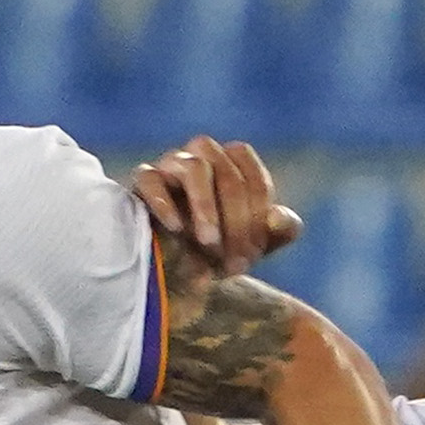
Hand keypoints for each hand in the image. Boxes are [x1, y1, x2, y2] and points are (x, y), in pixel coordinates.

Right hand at [130, 136, 298, 276]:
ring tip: (209, 243)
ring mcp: (171, 163)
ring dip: (205, 208)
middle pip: (228, 174)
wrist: (174, 271)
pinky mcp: (142, 181)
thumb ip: (281, 231)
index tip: (253, 256)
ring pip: (194, 168)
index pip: (254, 179)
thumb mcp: (256, 246)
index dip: (258, 219)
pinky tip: (176, 229)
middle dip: (235, 222)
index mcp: (235, 161)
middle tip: (234, 263)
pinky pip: (150, 179)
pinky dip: (164, 203)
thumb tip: (278, 218)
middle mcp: (204, 153)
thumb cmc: (220, 250)